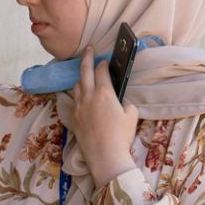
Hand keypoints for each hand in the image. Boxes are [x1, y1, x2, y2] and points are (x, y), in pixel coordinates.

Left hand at [72, 55, 138, 182]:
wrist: (105, 155)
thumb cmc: (121, 136)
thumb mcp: (131, 115)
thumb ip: (126, 102)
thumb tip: (121, 100)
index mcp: (105, 93)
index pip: (101, 70)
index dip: (104, 63)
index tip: (106, 61)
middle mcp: (89, 96)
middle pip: (84, 70)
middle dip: (86, 57)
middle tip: (88, 49)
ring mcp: (78, 106)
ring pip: (76, 84)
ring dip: (80, 76)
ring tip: (84, 73)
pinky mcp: (73, 117)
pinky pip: (72, 99)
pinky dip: (76, 93)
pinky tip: (78, 94)